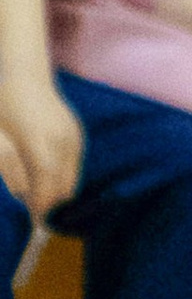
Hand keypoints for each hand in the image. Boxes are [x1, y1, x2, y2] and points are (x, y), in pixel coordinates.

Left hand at [0, 74, 81, 221]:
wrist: (21, 72)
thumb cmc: (2, 103)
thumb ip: (9, 168)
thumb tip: (21, 196)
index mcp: (41, 143)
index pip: (48, 189)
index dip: (42, 211)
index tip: (35, 227)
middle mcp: (64, 143)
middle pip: (64, 188)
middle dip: (50, 204)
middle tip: (34, 214)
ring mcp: (74, 138)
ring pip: (71, 179)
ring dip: (56, 191)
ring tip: (37, 194)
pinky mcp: (77, 136)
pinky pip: (73, 166)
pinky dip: (60, 176)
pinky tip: (43, 174)